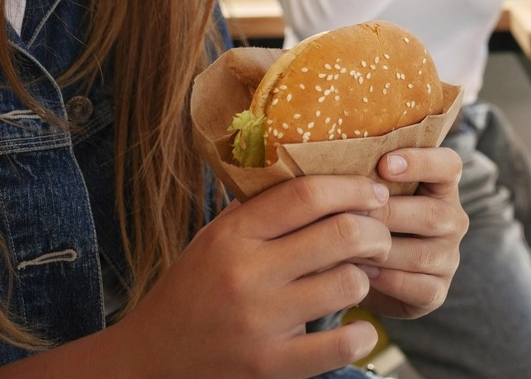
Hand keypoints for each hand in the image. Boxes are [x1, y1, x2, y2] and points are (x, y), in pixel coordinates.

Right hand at [110, 175, 392, 378]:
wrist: (151, 359)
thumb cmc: (194, 289)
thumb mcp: (215, 238)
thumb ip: (260, 210)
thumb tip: (320, 171)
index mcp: (232, 235)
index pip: (306, 195)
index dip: (352, 188)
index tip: (374, 191)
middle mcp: (246, 274)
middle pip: (340, 234)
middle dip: (375, 231)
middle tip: (379, 236)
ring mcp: (260, 322)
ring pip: (348, 283)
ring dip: (364, 278)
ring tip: (356, 278)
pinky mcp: (270, 365)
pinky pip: (341, 345)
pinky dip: (362, 334)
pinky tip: (358, 326)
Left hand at [359, 147, 466, 319]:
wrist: (364, 273)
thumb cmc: (364, 220)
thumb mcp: (367, 194)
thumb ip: (363, 177)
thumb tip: (333, 165)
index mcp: (441, 186)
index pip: (449, 166)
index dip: (421, 162)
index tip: (384, 164)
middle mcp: (452, 219)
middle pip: (434, 214)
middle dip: (387, 214)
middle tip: (350, 214)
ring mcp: (448, 257)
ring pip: (422, 254)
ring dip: (381, 251)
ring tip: (346, 247)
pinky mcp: (437, 291)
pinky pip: (417, 287)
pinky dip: (386, 281)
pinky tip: (359, 273)